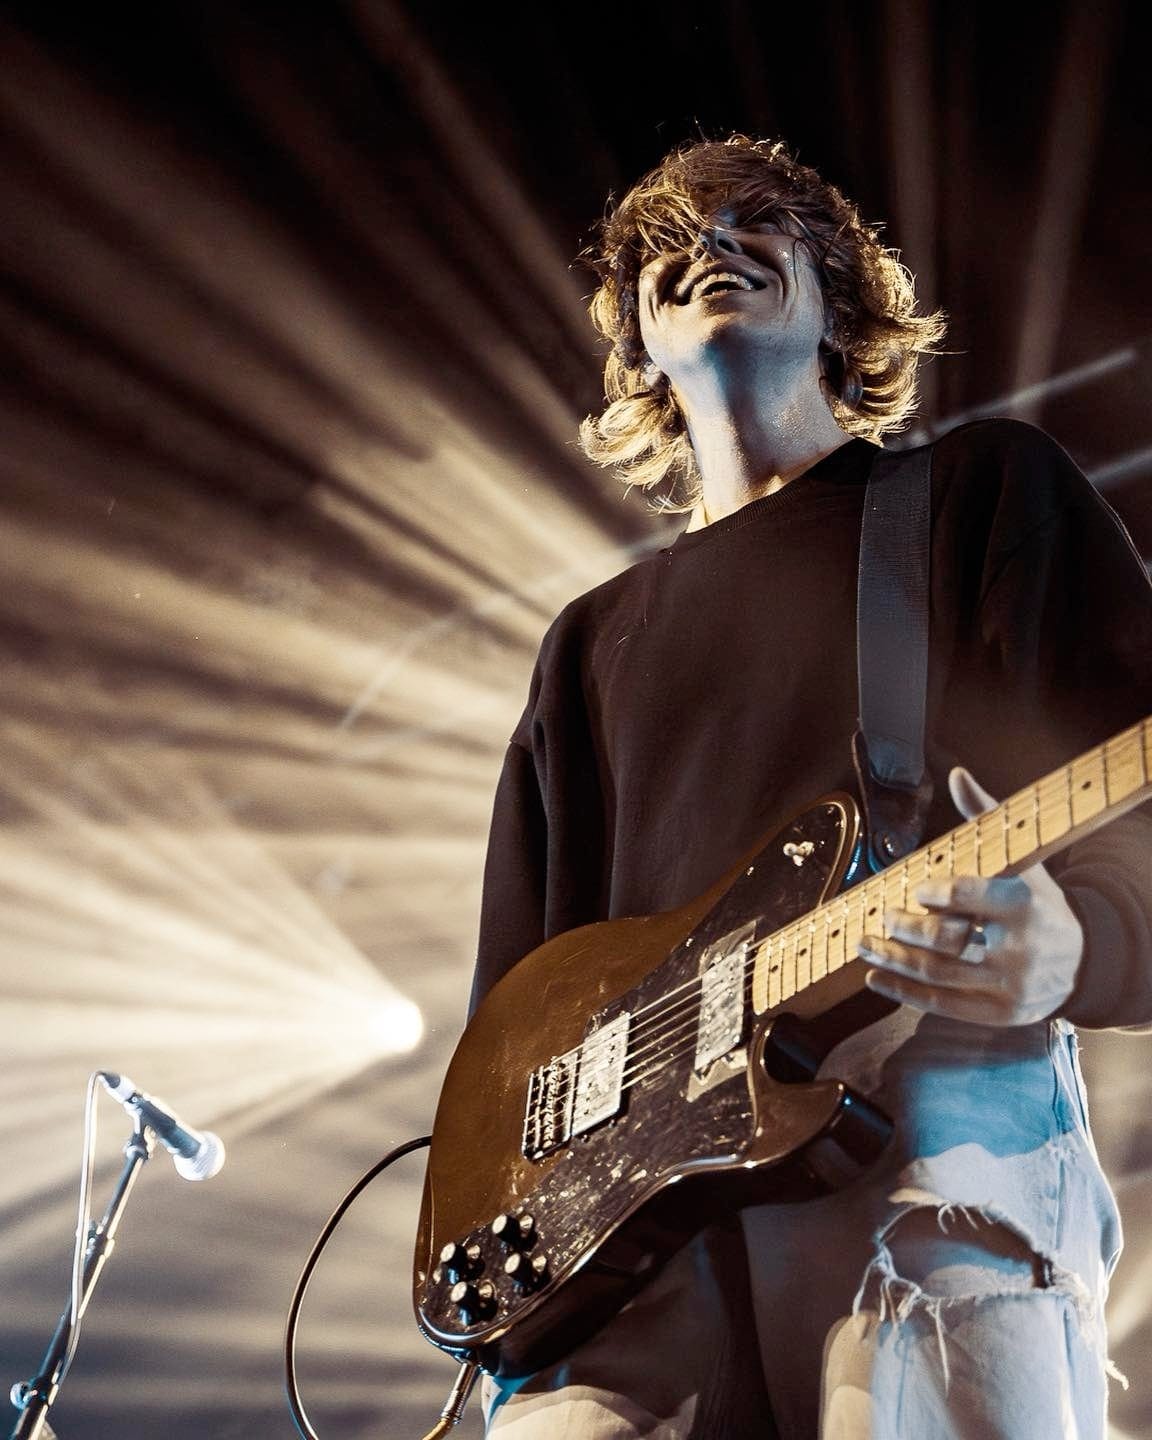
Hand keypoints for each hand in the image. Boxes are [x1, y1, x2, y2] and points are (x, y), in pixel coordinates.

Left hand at [858, 767, 1084, 1025]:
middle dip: (905, 928)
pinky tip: (876, 977)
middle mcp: (1018, 948)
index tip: (915, 888)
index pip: (970, 897)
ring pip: (938, 974)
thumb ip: (986, 819)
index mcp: (1025, 904)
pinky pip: (942, 1004)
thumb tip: (958, 777)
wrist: (1081, 961)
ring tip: (865, 944)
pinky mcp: (998, 1013)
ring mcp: (1009, 986)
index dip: (937, 893)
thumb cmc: (1038, 902)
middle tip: (881, 916)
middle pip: (946, 940)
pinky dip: (903, 991)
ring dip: (893, 959)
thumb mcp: (1023, 860)